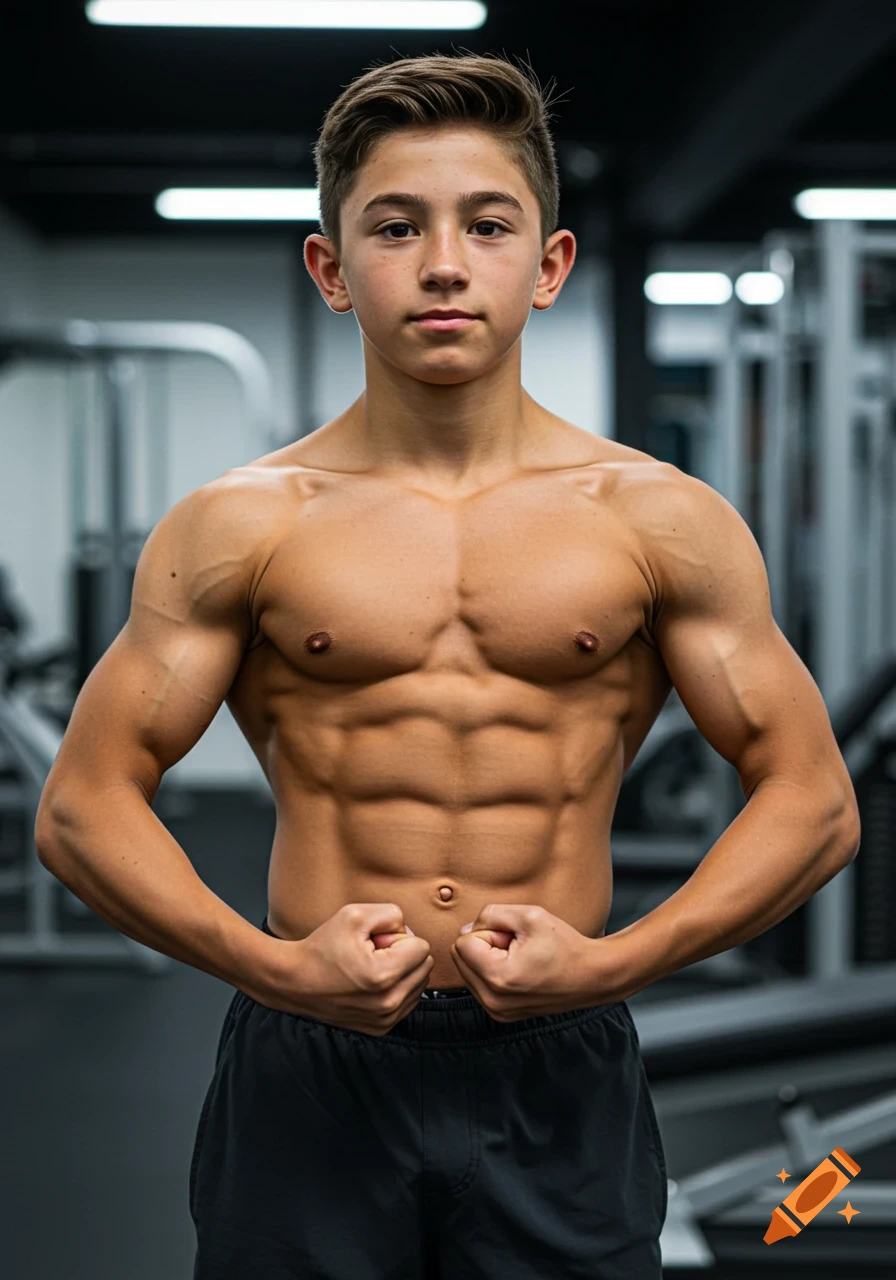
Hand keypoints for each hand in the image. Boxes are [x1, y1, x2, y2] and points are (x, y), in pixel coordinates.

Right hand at [262, 903, 433, 1036]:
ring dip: (401, 972)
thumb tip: (409, 931)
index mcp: (384, 975)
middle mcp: (388, 1002)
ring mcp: (385, 1019)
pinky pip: (408, 1001)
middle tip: (373, 952)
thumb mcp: (355, 914)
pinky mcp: (380, 1028)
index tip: (375, 941)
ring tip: (370, 967)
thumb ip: (392, 914)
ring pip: (419, 984)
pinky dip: (395, 989)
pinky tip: (371, 983)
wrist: (293, 981)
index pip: (422, 947)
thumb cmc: (321, 947)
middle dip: (404, 954)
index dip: (399, 936)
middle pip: (425, 967)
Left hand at [450, 903, 620, 1020]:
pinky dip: (493, 973)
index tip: (514, 937)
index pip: (462, 943)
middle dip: (484, 945)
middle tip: (516, 946)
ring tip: (520, 958)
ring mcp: (497, 1012)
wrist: (593, 976)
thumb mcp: (529, 915)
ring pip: (468, 971)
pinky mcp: (502, 1015)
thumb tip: (466, 930)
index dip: (488, 931)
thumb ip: (490, 914)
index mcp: (498, 977)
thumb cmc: (566, 946)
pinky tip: (519, 970)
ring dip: (488, 959)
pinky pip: (480, 985)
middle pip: (460, 958)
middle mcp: (493, 1001)